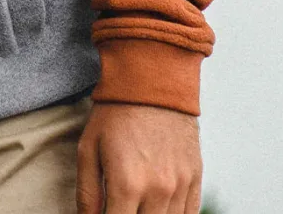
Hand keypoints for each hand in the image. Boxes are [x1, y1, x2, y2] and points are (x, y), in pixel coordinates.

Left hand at [76, 101, 202, 213]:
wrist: (151, 81)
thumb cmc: (114, 113)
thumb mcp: (88, 148)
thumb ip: (87, 192)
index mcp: (127, 184)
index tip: (103, 213)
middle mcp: (158, 191)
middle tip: (118, 204)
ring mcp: (180, 186)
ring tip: (135, 203)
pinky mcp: (195, 179)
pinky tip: (157, 207)